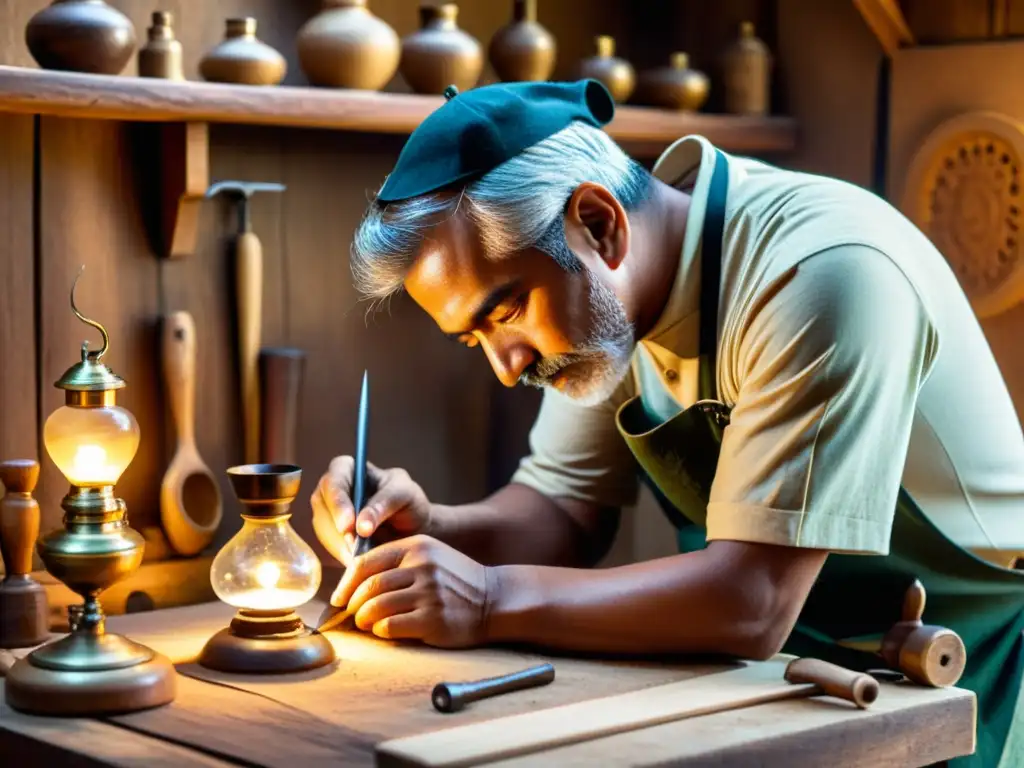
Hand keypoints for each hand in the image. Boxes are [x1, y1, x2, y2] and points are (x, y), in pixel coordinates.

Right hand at [311, 456, 432, 566]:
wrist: (413, 528)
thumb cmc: (409, 503)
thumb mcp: (404, 495)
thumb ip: (383, 505)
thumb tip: (360, 527)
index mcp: (348, 468)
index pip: (333, 480)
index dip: (337, 503)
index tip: (348, 525)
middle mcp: (333, 489)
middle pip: (322, 507)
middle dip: (337, 530)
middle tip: (354, 548)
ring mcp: (329, 512)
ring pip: (323, 529)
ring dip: (339, 546)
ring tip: (360, 559)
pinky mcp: (331, 534)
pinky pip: (329, 546)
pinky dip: (342, 556)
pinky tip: (357, 563)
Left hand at [329, 535, 490, 647]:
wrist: (494, 599)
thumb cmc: (454, 581)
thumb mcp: (430, 556)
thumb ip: (397, 563)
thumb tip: (353, 584)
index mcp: (417, 546)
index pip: (366, 561)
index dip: (346, 582)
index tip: (339, 597)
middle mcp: (422, 566)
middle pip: (369, 586)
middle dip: (353, 604)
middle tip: (350, 614)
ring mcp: (429, 592)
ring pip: (376, 607)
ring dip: (364, 619)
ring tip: (366, 624)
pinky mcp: (433, 619)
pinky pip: (391, 626)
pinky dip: (380, 631)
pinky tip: (384, 631)